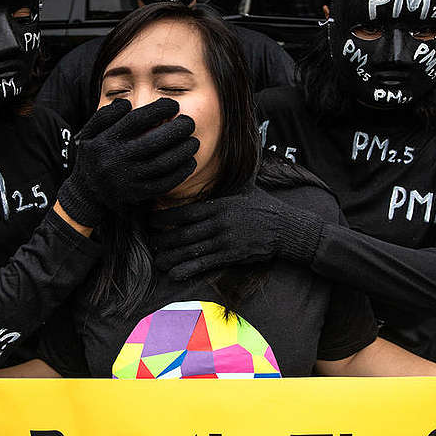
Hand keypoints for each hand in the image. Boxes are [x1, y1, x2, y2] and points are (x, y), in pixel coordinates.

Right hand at [56, 98, 198, 226]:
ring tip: (193, 142)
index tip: (173, 105)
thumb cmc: (93, 157)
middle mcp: (116, 160)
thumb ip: (105, 115)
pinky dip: (181, 173)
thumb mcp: (89, 133)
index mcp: (105, 141)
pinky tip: (190, 162)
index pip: (136, 120)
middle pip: (153, 142)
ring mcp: (128, 179)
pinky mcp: (137, 194)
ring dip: (183, 151)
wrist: (86, 194)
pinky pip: (164, 184)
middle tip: (189, 123)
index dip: (158, 110)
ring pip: (163, 164)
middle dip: (177, 130)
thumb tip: (127, 103)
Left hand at [150, 184, 323, 278]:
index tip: (152, 221)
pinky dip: (188, 269)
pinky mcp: (232, 256)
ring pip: (191, 250)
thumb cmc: (264, 207)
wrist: (286, 228)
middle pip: (184, 233)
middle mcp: (219, 223)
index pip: (186, 212)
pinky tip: (175, 273)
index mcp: (220, 205)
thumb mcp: (244, 189)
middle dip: (164, 239)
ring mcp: (225, 241)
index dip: (166, 218)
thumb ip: (226, 182)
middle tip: (150, 243)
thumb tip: (217, 163)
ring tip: (157, 261)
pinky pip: (205, 264)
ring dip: (171, 256)